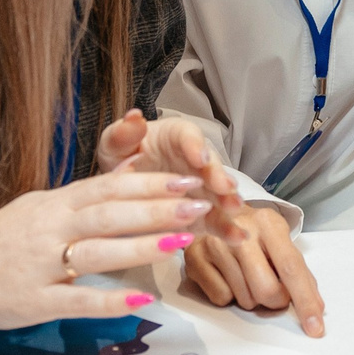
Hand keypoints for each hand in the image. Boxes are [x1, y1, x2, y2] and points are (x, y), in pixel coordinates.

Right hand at [0, 171, 213, 327]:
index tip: (188, 179)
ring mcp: (41, 265)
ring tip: (183, 241)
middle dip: (158, 208)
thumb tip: (129, 169)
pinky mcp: (34, 301)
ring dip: (143, 245)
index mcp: (54, 204)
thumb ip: (84, 195)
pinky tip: (144, 300)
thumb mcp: (39, 207)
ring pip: (98, 251)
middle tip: (199, 204)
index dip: (150, 182)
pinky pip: (78, 300)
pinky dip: (112, 300)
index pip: (109, 187)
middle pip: (110, 213)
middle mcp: (49, 228)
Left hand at [98, 109, 244, 237]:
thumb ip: (123, 133)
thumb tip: (133, 117)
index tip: (200, 158)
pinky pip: (216, 219)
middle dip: (218, 175)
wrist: (125, 186)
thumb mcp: (115, 144)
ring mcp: (200, 187)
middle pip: (210, 164)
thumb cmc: (123, 158)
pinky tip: (238, 236)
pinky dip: (228, 228)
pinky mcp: (201, 213)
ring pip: (218, 192)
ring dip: (228, 201)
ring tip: (234, 209)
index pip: (187, 136)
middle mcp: (194, 159)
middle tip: (224, 187)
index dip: (195, 146)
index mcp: (174, 137)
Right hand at [182, 205, 326, 337]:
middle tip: (273, 292)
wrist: (212, 213)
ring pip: (245, 298)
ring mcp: (214, 243)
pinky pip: (221, 298)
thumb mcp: (279, 241)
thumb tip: (316, 307)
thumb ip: (299, 272)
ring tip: (245, 275)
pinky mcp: (194, 258)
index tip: (315, 328)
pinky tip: (227, 276)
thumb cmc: (253, 233)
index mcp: (268, 223)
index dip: (305, 300)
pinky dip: (229, 296)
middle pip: (267, 289)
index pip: (291, 267)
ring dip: (252, 298)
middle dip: (275, 301)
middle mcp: (240, 230)